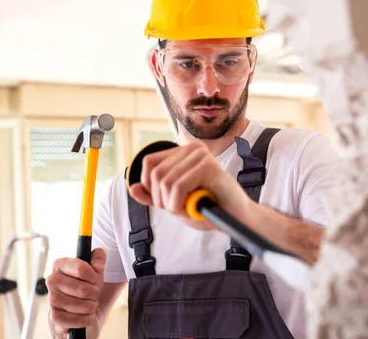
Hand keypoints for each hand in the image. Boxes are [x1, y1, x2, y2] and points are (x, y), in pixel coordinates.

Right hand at [46, 248, 105, 334]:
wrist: (78, 308)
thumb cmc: (86, 285)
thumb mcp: (95, 269)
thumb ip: (98, 257)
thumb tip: (97, 264)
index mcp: (60, 265)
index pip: (80, 268)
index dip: (94, 276)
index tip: (95, 279)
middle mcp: (52, 281)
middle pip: (83, 289)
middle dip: (95, 294)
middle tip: (94, 294)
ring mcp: (52, 299)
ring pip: (83, 305)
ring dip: (92, 306)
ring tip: (90, 304)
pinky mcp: (55, 317)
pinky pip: (78, 319)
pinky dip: (87, 319)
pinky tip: (86, 315)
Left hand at [129, 141, 250, 230]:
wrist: (236, 218)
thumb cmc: (207, 209)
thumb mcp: (174, 202)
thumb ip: (153, 195)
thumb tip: (132, 188)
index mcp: (182, 152)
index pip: (149, 163)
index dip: (149, 186)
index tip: (163, 201)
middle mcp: (191, 148)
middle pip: (155, 174)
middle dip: (161, 199)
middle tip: (177, 209)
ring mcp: (200, 154)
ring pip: (165, 181)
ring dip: (171, 204)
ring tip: (187, 209)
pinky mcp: (208, 165)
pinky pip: (178, 186)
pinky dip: (178, 203)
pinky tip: (191, 209)